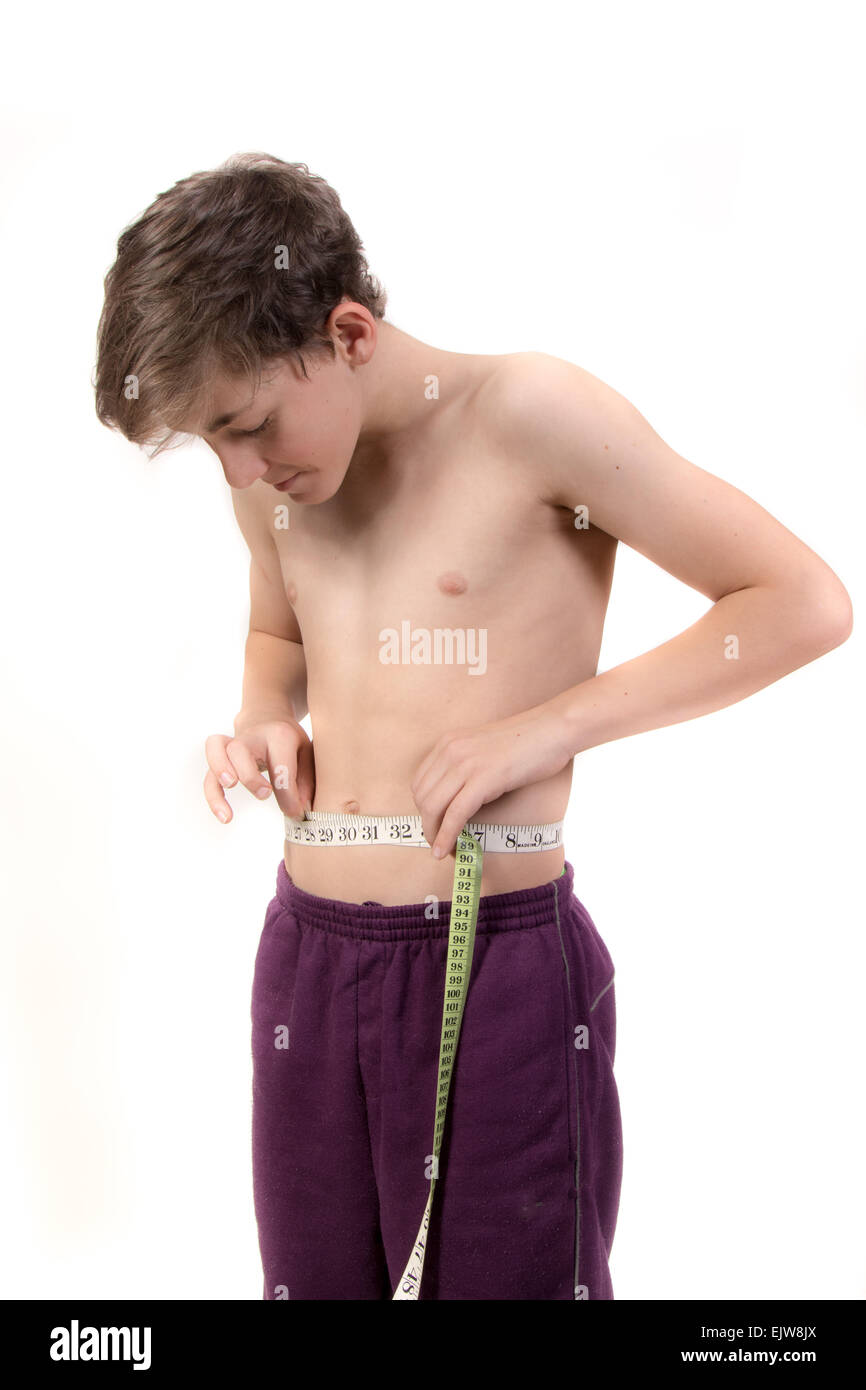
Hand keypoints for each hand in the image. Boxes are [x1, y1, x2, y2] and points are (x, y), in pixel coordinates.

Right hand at [204, 717, 314, 823]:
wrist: (266, 717)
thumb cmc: (289, 740)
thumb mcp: (306, 754)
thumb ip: (305, 782)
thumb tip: (300, 811)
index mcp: (278, 734)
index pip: (281, 767)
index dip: (289, 798)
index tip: (296, 813)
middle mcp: (251, 736)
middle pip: (240, 751)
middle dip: (250, 777)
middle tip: (265, 794)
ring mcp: (232, 744)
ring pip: (215, 752)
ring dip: (220, 774)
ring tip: (230, 794)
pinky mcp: (220, 757)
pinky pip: (209, 775)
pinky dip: (213, 796)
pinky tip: (225, 816)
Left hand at [409, 707, 571, 859]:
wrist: (554, 729)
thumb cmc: (528, 742)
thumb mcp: (485, 750)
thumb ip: (468, 767)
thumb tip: (460, 799)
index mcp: (448, 742)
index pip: (419, 782)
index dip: (423, 810)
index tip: (434, 826)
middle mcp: (450, 750)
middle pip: (421, 797)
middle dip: (427, 825)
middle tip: (438, 843)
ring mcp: (465, 763)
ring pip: (432, 807)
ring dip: (434, 835)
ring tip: (444, 851)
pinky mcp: (482, 779)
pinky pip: (455, 814)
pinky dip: (446, 836)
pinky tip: (446, 851)